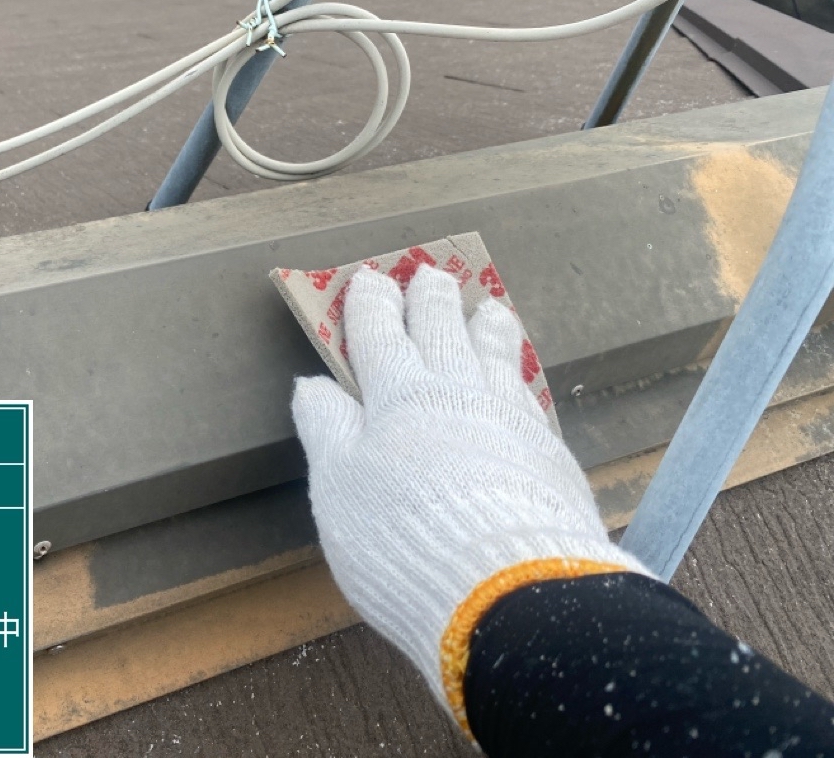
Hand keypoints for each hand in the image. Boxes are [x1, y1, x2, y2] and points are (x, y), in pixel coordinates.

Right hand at [291, 264, 648, 730]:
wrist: (505, 589)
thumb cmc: (401, 535)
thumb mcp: (339, 487)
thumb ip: (327, 430)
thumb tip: (312, 385)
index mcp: (396, 397)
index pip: (379, 337)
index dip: (371, 306)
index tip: (368, 278)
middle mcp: (454, 394)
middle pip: (441, 333)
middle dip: (430, 299)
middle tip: (430, 272)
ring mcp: (508, 418)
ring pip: (495, 355)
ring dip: (486, 326)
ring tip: (488, 306)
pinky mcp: (548, 452)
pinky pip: (527, 392)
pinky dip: (518, 371)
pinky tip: (520, 376)